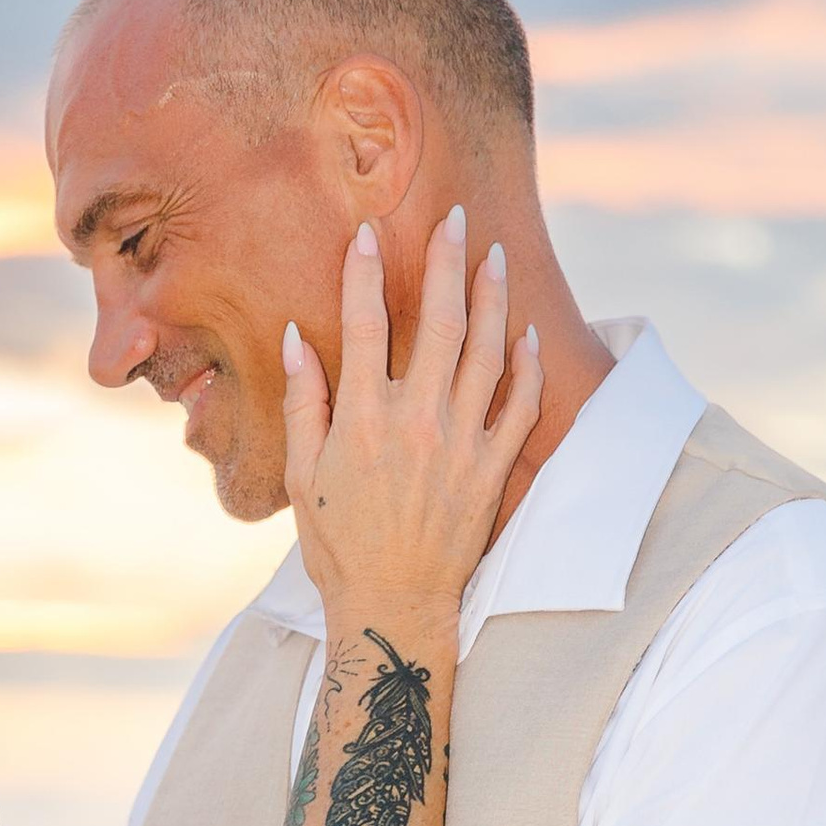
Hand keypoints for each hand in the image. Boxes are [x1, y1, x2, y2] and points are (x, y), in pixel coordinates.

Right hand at [282, 212, 542, 622]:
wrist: (394, 606)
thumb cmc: (339, 546)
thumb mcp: (301, 476)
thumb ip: (304, 403)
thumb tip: (298, 338)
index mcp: (362, 420)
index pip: (363, 325)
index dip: (364, 273)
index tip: (368, 233)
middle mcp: (416, 421)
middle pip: (437, 321)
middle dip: (446, 262)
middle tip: (456, 218)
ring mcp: (461, 444)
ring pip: (486, 352)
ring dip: (492, 297)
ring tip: (494, 255)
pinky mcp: (493, 470)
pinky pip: (520, 406)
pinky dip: (527, 366)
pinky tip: (525, 333)